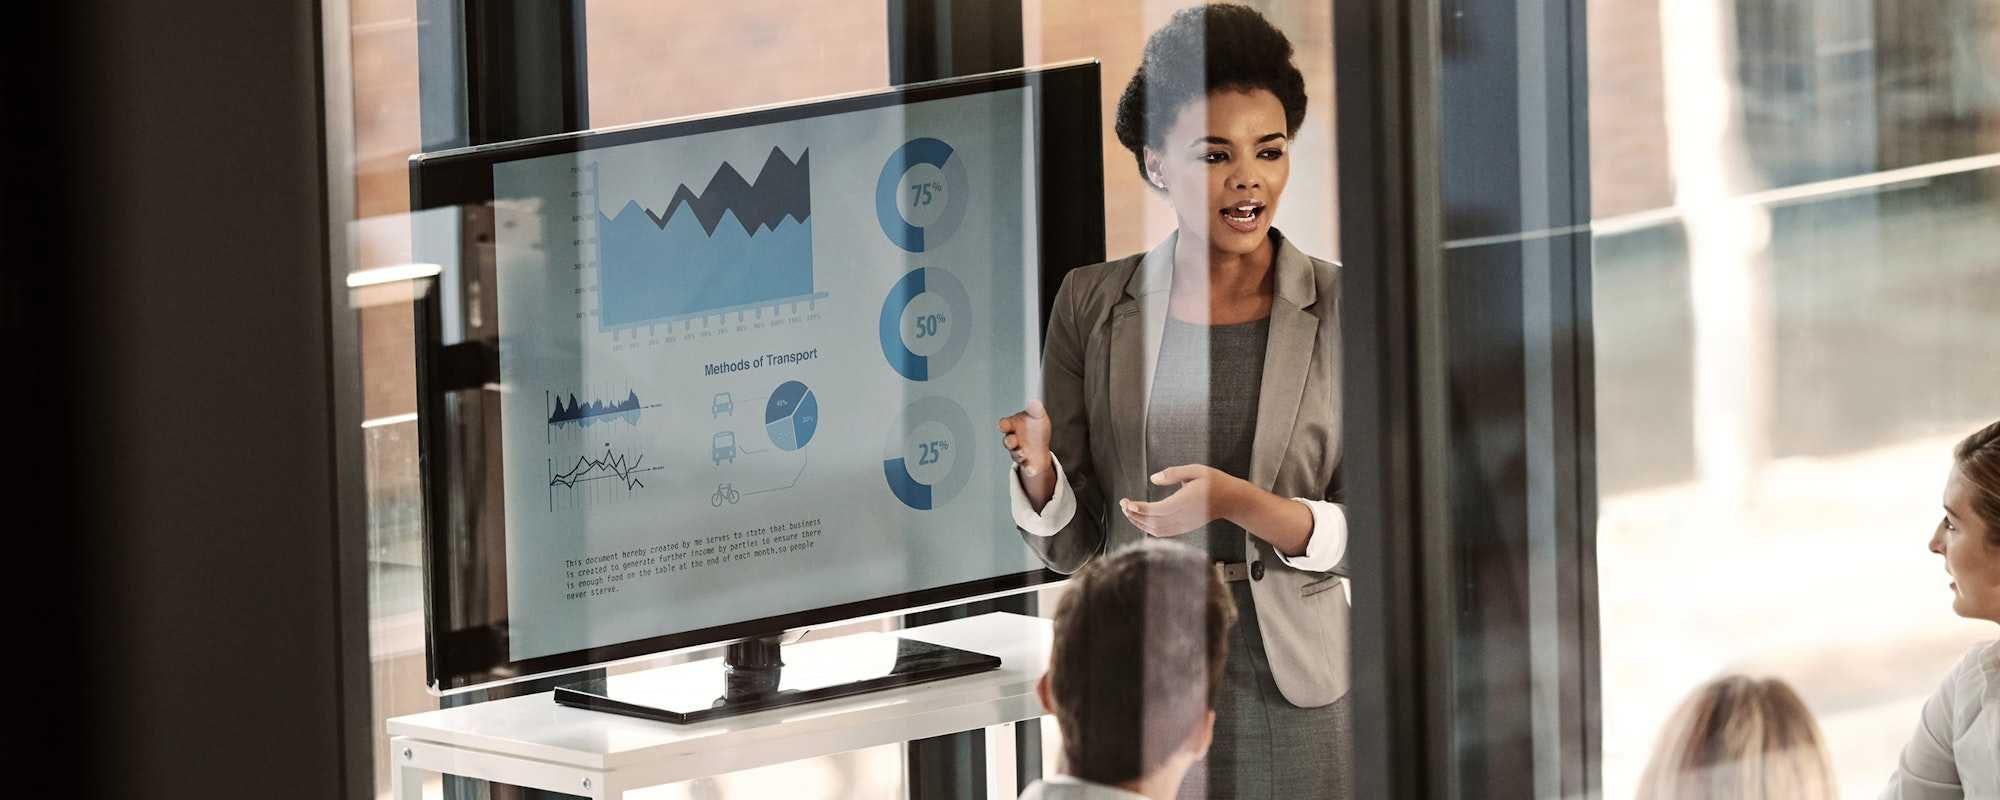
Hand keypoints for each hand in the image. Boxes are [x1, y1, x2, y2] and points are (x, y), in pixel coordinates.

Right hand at [996, 400, 1053, 476]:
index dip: (1003, 425)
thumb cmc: (1035, 428)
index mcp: (1013, 426)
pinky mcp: (1027, 463)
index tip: (1003, 425)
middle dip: (1009, 441)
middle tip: (1013, 441)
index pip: (1005, 424)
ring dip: (1018, 454)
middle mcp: (1013, 440)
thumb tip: (1035, 402)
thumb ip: (1036, 411)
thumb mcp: (1038, 417)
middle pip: (1008, 441)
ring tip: (1024, 453)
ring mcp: (1019, 452)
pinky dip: (1029, 469)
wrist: (1041, 446)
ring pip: (1015, 454)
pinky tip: (1032, 469)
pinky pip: (1027, 467)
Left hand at [1120, 464, 1241, 537]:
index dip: (1140, 509)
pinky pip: (1162, 533)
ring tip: (1128, 510)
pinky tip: (1140, 519)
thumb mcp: (1196, 470)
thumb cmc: (1214, 482)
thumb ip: (1174, 473)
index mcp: (1185, 502)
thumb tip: (1153, 478)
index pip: (1157, 510)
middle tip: (1123, 503)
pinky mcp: (1184, 529)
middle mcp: (1183, 517)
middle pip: (1153, 522)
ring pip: (1156, 530)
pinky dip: (1148, 528)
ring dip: (1139, 522)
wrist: (1231, 500)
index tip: (1127, 502)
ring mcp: (1183, 525)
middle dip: (1134, 514)